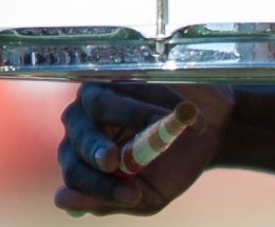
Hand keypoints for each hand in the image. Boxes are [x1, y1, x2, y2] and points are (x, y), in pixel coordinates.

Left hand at [54, 82, 233, 215]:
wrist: (212, 133)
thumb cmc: (175, 166)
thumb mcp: (148, 195)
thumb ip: (110, 200)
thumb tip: (62, 200)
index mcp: (84, 162)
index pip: (76, 174)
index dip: (98, 187)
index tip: (134, 195)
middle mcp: (83, 128)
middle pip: (76, 140)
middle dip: (96, 151)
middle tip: (116, 161)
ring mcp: (101, 96)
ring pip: (98, 104)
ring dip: (128, 116)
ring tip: (161, 127)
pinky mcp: (126, 73)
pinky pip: (132, 84)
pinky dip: (158, 99)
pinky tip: (181, 112)